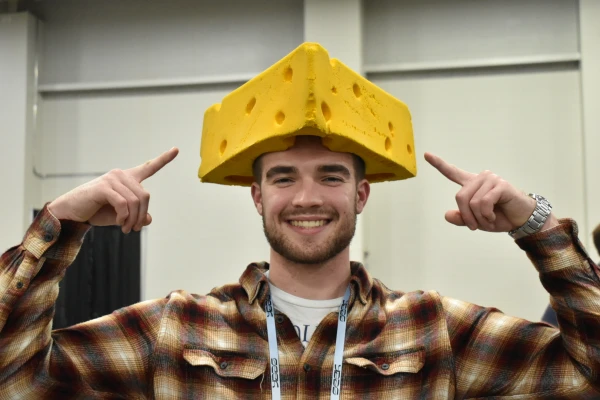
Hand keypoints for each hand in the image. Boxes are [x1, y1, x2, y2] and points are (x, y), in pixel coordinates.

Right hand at [48, 148, 178, 232]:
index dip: (164, 159)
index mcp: (127, 178)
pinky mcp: (103, 187)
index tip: (176, 149)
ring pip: (135, 201)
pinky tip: (120, 223)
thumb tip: (149, 218)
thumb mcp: (122, 216)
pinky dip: (124, 217)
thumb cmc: (97, 212)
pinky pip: (124, 204)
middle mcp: (121, 175)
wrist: (71, 213)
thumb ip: (137, 215)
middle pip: (145, 195)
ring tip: (127, 229)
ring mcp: (112, 179)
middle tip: (135, 229)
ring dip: (133, 219)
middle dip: (142, 215)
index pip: (149, 167)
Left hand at [424, 152, 556, 232]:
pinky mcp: (500, 184)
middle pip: (460, 197)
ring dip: (479, 218)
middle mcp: (480, 178)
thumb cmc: (499, 217)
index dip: (439, 164)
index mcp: (471, 184)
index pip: (452, 173)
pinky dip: (487, 215)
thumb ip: (461, 218)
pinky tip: (493, 216)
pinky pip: (484, 202)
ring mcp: (490, 179)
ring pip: (472, 202)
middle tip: (475, 226)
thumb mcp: (476, 221)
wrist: (520, 220)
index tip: (426, 154)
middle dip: (467, 216)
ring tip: (489, 220)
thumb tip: (447, 215)